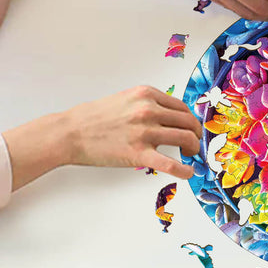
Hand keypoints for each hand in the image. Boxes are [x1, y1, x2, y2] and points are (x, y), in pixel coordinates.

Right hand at [3, 86, 202, 186]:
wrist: (71, 132)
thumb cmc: (95, 117)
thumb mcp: (126, 99)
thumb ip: (147, 104)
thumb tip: (168, 116)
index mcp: (146, 94)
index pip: (181, 106)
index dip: (190, 119)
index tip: (192, 127)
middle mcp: (149, 110)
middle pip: (187, 121)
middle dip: (196, 133)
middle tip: (196, 142)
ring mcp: (145, 131)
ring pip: (185, 138)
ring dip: (194, 147)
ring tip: (192, 154)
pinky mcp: (138, 153)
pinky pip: (169, 163)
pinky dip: (183, 170)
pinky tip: (189, 173)